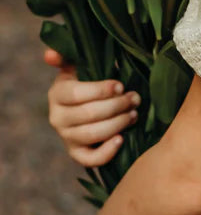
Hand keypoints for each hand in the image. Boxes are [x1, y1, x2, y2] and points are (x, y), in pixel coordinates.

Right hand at [45, 49, 140, 166]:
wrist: (90, 105)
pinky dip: (106, 152)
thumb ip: (68, 57)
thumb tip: (50, 55)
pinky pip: (89, 160)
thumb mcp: (80, 65)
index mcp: (57, 94)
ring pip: (91, 134)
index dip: (100, 90)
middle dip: (116, 106)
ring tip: (134, 114)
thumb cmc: (90, 81)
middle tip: (135, 98)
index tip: (120, 86)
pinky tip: (122, 139)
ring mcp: (67, 137)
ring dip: (117, 124)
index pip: (76, 94)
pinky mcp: (77, 153)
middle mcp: (57, 117)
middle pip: (88, 114)